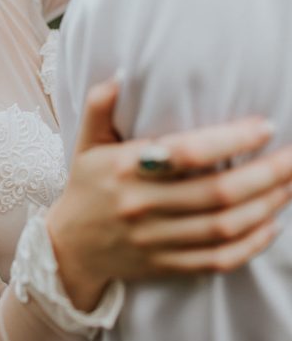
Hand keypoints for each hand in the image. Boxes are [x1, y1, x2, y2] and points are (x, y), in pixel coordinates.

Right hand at [46, 80, 290, 311]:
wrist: (70, 247)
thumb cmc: (86, 185)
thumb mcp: (86, 141)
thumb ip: (100, 105)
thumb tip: (120, 74)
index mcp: (125, 168)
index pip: (188, 153)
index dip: (231, 140)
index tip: (265, 126)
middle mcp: (142, 206)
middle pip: (218, 193)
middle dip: (267, 174)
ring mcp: (156, 240)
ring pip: (224, 227)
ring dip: (266, 206)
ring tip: (291, 184)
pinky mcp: (167, 266)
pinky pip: (219, 260)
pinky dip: (251, 245)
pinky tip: (272, 225)